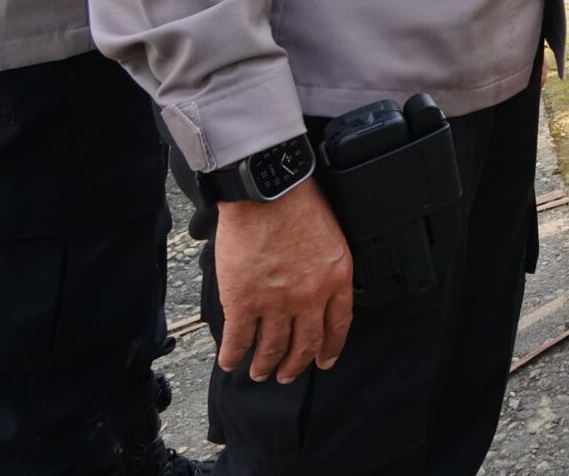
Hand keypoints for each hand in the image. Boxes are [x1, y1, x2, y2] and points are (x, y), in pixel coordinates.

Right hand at [213, 178, 353, 382]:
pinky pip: (239, 339)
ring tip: (260, 373)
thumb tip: (318, 283)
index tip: (325, 361)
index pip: (338, 324)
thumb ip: (326, 265)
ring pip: (272, 348)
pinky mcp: (243, 302)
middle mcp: (309, 297)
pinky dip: (233, 355)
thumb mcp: (332, 236)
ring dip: (266, 365)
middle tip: (288, 375)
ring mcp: (276, 303)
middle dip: (297, 364)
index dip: (331, 348)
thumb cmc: (299, 201)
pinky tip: (230, 362)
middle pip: (306, 343)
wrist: (268, 192)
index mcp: (336, 278)